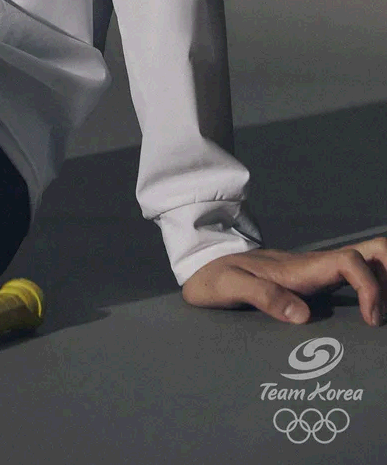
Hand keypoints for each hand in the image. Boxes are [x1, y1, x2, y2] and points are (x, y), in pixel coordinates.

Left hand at [181, 237, 386, 325]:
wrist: (203, 264)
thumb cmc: (214, 276)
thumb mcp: (229, 285)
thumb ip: (263, 296)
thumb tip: (303, 316)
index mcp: (299, 268)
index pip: (349, 262)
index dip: (369, 286)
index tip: (371, 319)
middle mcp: (315, 266)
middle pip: (369, 251)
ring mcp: (318, 272)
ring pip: (367, 261)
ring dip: (385, 279)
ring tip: (384, 313)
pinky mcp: (315, 282)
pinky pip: (355, 278)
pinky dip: (374, 289)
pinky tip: (374, 314)